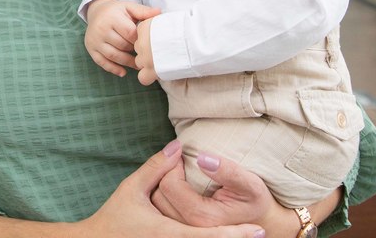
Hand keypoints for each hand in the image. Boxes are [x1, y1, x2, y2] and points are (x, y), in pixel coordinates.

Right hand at [76, 144, 264, 237]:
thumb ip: (156, 167)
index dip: (236, 236)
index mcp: (169, 233)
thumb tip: (177, 146)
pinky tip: (224, 237)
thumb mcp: (132, 188)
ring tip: (249, 236)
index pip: (211, 237)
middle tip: (261, 234)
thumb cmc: (114, 216)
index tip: (258, 231)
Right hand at [85, 0, 159, 76]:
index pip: (129, 33)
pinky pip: (101, 62)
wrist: (97, 12)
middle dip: (134, 51)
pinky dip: (113, 69)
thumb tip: (159, 13)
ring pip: (113, 55)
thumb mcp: (129, 7)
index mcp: (112, 17)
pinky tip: (123, 72)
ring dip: (127, 63)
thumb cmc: (117, 11)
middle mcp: (100, 29)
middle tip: (145, 56)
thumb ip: (144, 11)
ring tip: (138, 65)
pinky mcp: (90, 48)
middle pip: (121, 45)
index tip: (147, 43)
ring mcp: (94, 40)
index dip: (140, 40)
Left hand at [152, 142, 275, 228]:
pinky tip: (178, 187)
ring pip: (156, 201)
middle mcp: (188, 227)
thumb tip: (202, 158)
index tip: (185, 157)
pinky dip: (163, 194)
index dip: (173, 164)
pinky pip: (160, 208)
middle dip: (166, 173)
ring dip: (162, 184)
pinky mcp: (181, 230)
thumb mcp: (250, 184)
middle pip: (158, 193)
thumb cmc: (255, 202)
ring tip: (179, 174)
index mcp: (202, 216)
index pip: (169, 184)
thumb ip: (228, 171)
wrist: (261, 223)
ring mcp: (183, 230)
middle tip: (181, 163)